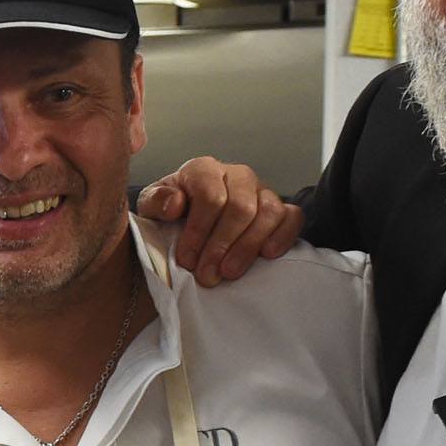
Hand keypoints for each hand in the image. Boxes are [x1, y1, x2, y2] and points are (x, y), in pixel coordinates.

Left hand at [135, 157, 302, 288]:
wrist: (190, 220)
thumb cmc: (172, 214)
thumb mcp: (152, 207)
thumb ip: (156, 202)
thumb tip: (176, 204)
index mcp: (204, 170)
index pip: (209, 195)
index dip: (198, 231)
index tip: (187, 260)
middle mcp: (237, 175)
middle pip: (240, 207)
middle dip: (221, 245)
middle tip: (208, 275)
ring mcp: (263, 191)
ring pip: (268, 212)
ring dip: (248, 246)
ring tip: (230, 273)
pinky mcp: (282, 208)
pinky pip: (293, 217)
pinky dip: (283, 236)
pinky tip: (268, 255)